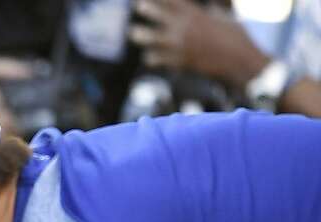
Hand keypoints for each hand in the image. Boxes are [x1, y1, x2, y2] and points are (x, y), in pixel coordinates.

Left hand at [129, 0, 267, 86]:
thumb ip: (214, 7)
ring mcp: (179, 45)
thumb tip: (211, 4)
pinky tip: (149, 56)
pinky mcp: (178, 61)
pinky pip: (156, 59)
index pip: (171, 0)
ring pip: (151, 38)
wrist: (239, 61)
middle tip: (140, 8)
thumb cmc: (236, 36)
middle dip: (146, 9)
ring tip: (135, 33)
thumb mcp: (225, 15)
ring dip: (141, 35)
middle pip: (157, 14)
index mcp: (195, 14)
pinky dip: (151, 57)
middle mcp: (184, 27)